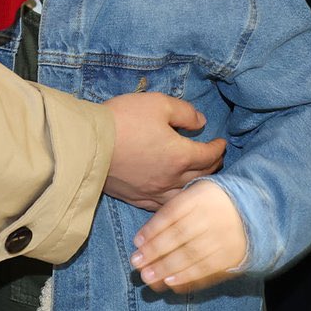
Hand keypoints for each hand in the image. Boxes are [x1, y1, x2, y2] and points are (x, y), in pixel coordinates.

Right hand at [102, 92, 225, 211]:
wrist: (88, 144)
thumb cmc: (124, 120)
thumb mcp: (158, 104)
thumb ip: (184, 113)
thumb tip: (201, 123)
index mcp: (180, 156)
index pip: (209, 155)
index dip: (219, 148)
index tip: (222, 143)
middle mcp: (171, 180)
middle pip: (202, 177)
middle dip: (213, 166)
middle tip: (216, 159)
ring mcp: (153, 193)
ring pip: (184, 196)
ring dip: (197, 187)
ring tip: (200, 179)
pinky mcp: (136, 199)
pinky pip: (163, 206)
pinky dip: (175, 200)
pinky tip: (175, 196)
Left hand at [131, 178, 247, 293]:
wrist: (253, 214)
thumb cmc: (212, 205)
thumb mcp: (195, 195)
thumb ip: (171, 212)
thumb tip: (142, 239)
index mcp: (201, 197)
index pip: (173, 213)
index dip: (153, 229)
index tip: (136, 243)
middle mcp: (213, 216)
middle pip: (180, 236)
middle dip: (156, 252)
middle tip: (137, 264)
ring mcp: (223, 237)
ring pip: (192, 255)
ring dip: (167, 268)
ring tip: (149, 278)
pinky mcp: (231, 256)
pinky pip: (207, 269)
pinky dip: (188, 278)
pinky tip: (171, 283)